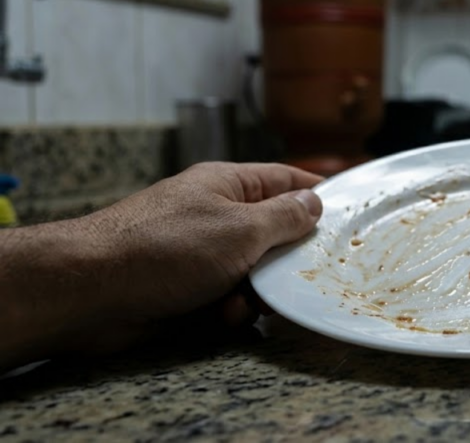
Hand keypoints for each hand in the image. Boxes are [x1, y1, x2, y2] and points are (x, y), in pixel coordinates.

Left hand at [2, 162, 322, 363]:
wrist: (92, 291)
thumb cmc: (164, 247)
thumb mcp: (241, 228)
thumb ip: (285, 218)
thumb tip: (314, 204)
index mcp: (228, 185)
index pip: (285, 180)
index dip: (317, 195)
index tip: (350, 213)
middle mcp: (215, 214)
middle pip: (273, 232)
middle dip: (288, 259)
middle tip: (305, 275)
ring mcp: (199, 252)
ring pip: (253, 272)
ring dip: (258, 291)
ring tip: (245, 302)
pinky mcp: (186, 288)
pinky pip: (227, 297)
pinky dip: (230, 309)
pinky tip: (221, 316)